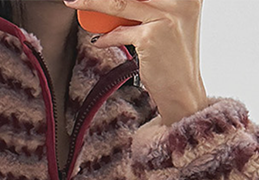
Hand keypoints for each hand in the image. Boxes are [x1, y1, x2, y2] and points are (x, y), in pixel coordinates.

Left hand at [64, 0, 208, 124]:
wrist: (182, 91)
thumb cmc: (174, 59)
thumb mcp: (168, 24)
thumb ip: (150, 8)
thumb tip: (115, 5)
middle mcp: (179, 1)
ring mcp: (166, 18)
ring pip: (118, 3)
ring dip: (91, 3)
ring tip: (76, 3)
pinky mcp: (151, 37)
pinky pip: (118, 33)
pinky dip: (106, 38)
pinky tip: (99, 41)